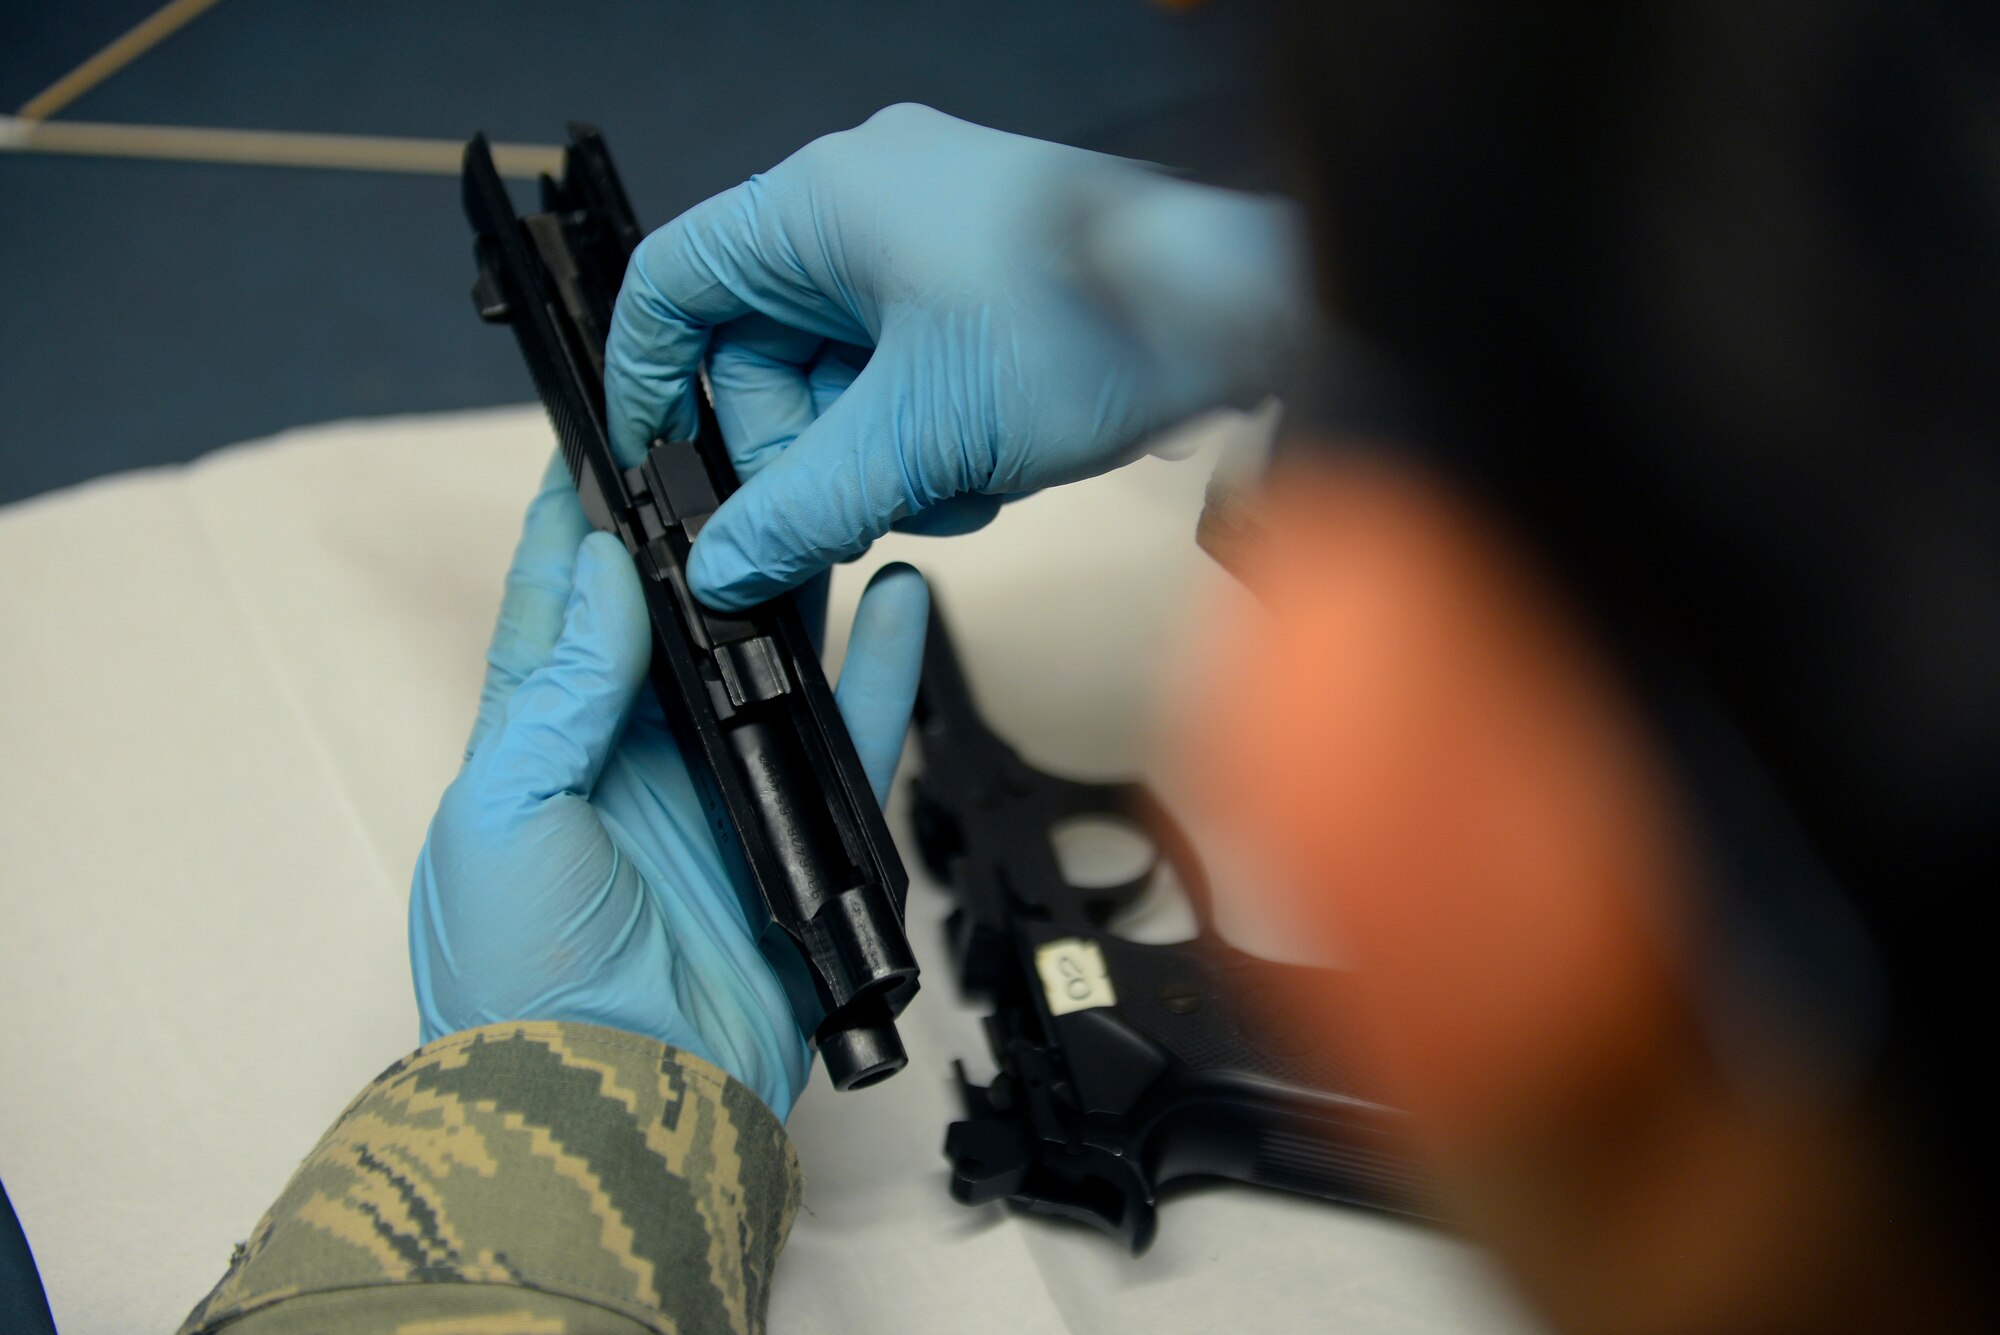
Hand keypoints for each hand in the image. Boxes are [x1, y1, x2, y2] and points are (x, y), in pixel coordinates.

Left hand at [409, 456, 928, 1117]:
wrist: (616, 1100)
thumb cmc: (521, 980)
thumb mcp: (502, 816)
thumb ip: (557, 692)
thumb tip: (601, 575)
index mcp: (543, 747)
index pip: (559, 609)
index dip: (574, 524)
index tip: (596, 438)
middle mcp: (634, 759)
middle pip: (675, 619)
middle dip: (699, 537)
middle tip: (734, 444)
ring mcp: (718, 791)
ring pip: (768, 660)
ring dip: (794, 587)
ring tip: (822, 500)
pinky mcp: (793, 831)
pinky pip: (847, 733)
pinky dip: (878, 669)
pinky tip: (898, 599)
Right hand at [606, 103, 1305, 609]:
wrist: (1236, 320)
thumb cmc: (1092, 332)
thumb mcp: (919, 439)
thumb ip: (802, 507)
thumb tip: (721, 562)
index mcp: (823, 201)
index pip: (675, 282)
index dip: (647, 379)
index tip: (657, 464)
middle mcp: (866, 202)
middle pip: (759, 348)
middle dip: (803, 449)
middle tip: (840, 516)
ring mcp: (928, 237)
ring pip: (837, 374)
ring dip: (876, 457)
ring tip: (947, 491)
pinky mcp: (977, 281)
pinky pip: (902, 369)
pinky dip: (925, 436)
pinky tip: (981, 474)